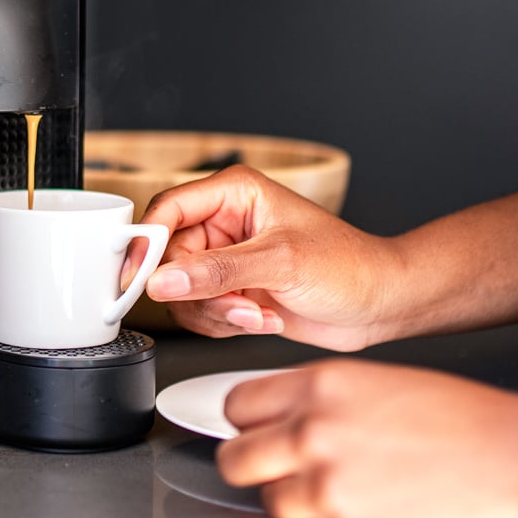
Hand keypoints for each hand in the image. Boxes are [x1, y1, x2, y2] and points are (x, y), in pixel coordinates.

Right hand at [121, 165, 400, 350]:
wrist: (380, 304)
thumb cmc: (349, 267)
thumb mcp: (281, 263)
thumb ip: (217, 272)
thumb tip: (163, 281)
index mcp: (234, 194)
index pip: (167, 211)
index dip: (145, 244)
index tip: (138, 277)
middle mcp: (225, 224)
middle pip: (169, 259)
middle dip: (199, 291)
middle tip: (234, 303)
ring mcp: (228, 260)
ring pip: (180, 292)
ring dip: (216, 312)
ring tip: (257, 311)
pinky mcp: (232, 290)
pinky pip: (200, 312)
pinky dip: (226, 323)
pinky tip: (263, 316)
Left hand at [216, 361, 517, 517]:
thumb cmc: (482, 427)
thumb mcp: (393, 386)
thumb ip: (331, 405)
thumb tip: (288, 427)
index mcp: (325, 386)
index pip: (240, 406)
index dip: (251, 426)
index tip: (260, 436)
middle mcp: (316, 434)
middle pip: (238, 462)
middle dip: (261, 472)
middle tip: (297, 478)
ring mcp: (329, 491)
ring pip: (278, 508)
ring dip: (312, 509)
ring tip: (367, 498)